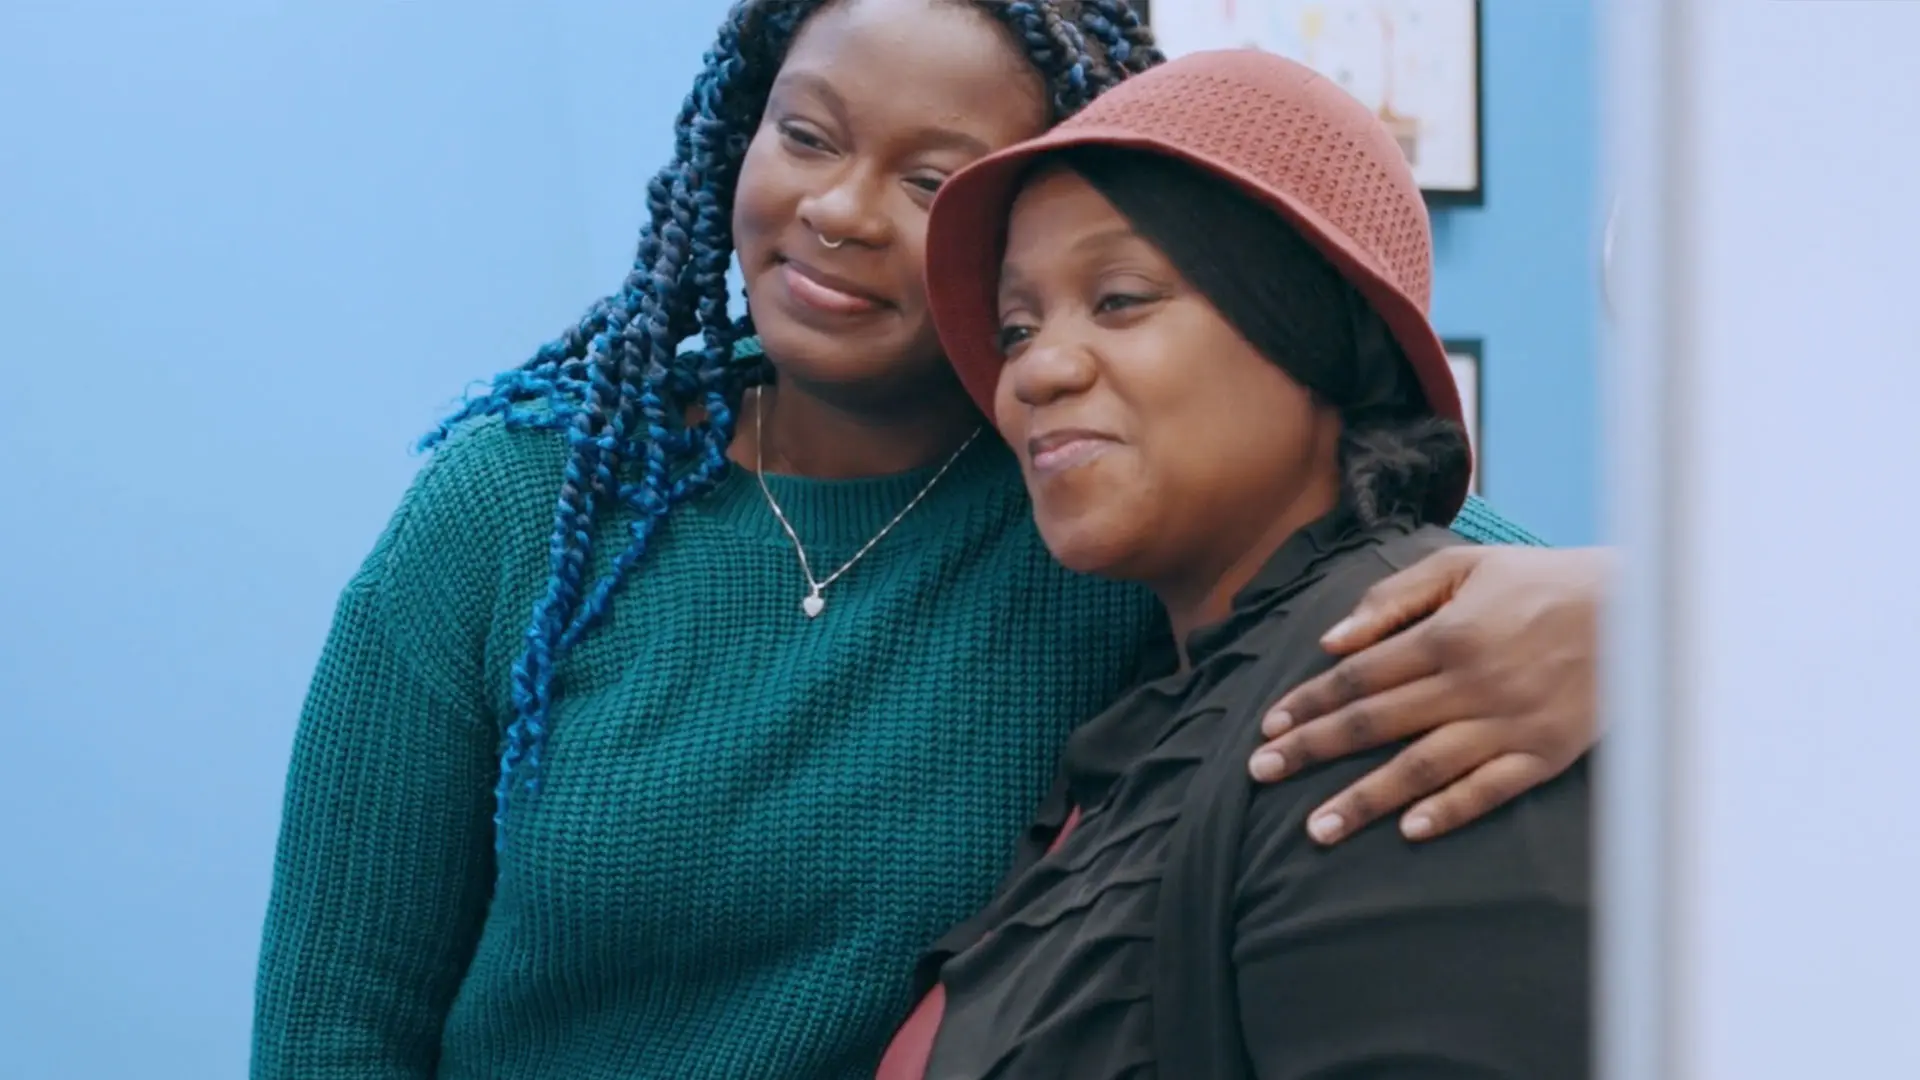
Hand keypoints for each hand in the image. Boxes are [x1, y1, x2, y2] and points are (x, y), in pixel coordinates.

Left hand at [1248, 546, 1606, 843]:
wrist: (1642, 607)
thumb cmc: (1543, 580)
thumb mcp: (1466, 565)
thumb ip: (1394, 598)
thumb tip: (1331, 641)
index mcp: (1446, 635)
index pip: (1359, 677)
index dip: (1308, 702)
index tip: (1267, 727)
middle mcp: (1471, 683)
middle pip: (1375, 724)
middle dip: (1312, 750)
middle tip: (1261, 774)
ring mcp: (1509, 723)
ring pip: (1422, 767)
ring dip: (1365, 799)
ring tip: (1315, 829)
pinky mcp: (1547, 753)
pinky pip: (1490, 789)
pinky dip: (1449, 810)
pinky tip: (1409, 831)